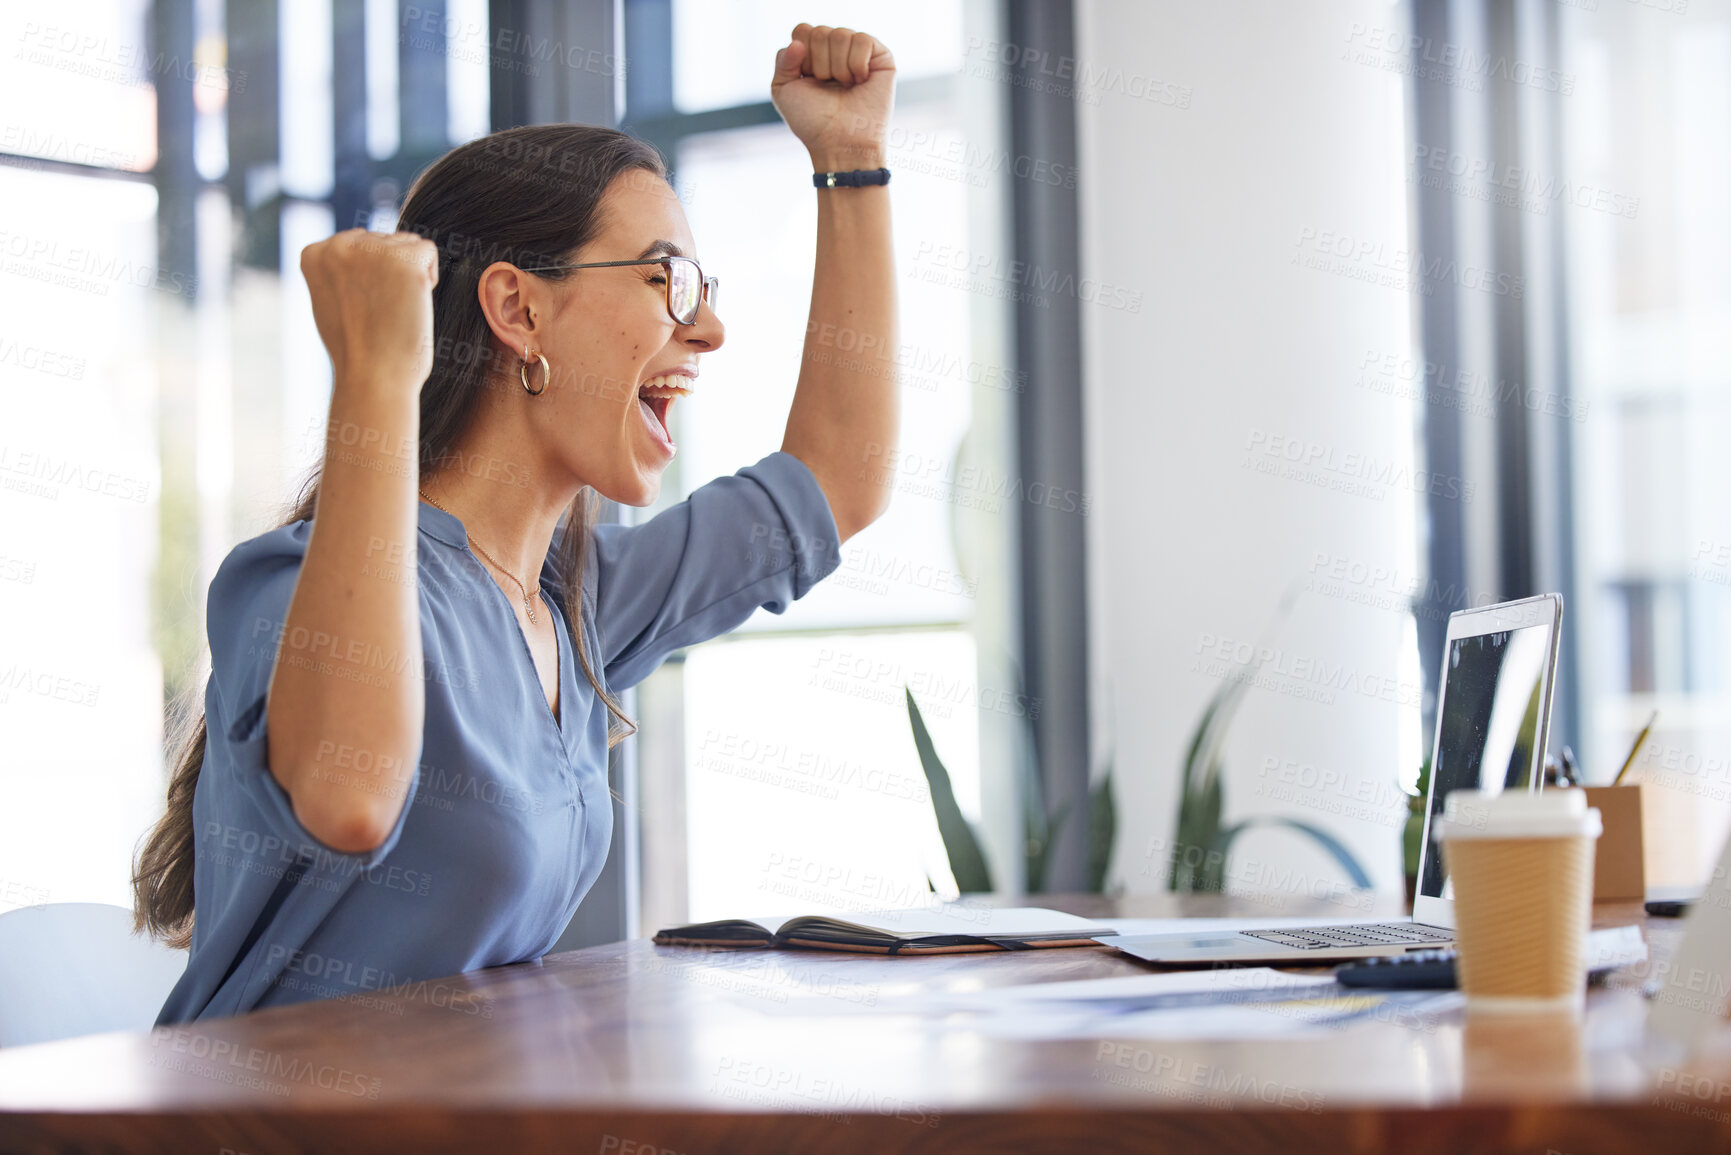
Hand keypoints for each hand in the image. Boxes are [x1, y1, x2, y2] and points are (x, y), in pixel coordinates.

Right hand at [300, 229, 438, 392]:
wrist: (374, 377)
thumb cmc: (357, 349)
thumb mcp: (330, 301)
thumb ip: (339, 270)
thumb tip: (357, 251)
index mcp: (315, 253)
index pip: (357, 242)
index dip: (370, 274)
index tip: (363, 305)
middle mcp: (338, 244)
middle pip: (383, 240)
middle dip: (390, 271)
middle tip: (382, 311)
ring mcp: (371, 250)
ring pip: (406, 243)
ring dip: (410, 273)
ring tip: (396, 308)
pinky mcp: (403, 260)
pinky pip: (428, 250)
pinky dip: (429, 276)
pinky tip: (414, 303)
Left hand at [770, 23, 894, 170]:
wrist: (840, 142)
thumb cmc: (813, 121)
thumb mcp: (783, 90)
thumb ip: (783, 60)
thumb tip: (799, 41)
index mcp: (813, 54)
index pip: (803, 30)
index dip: (802, 56)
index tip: (808, 80)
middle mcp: (835, 50)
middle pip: (819, 32)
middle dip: (819, 65)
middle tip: (828, 86)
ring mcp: (858, 51)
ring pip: (840, 35)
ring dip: (837, 68)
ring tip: (845, 87)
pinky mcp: (880, 56)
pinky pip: (862, 40)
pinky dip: (856, 65)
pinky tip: (860, 81)